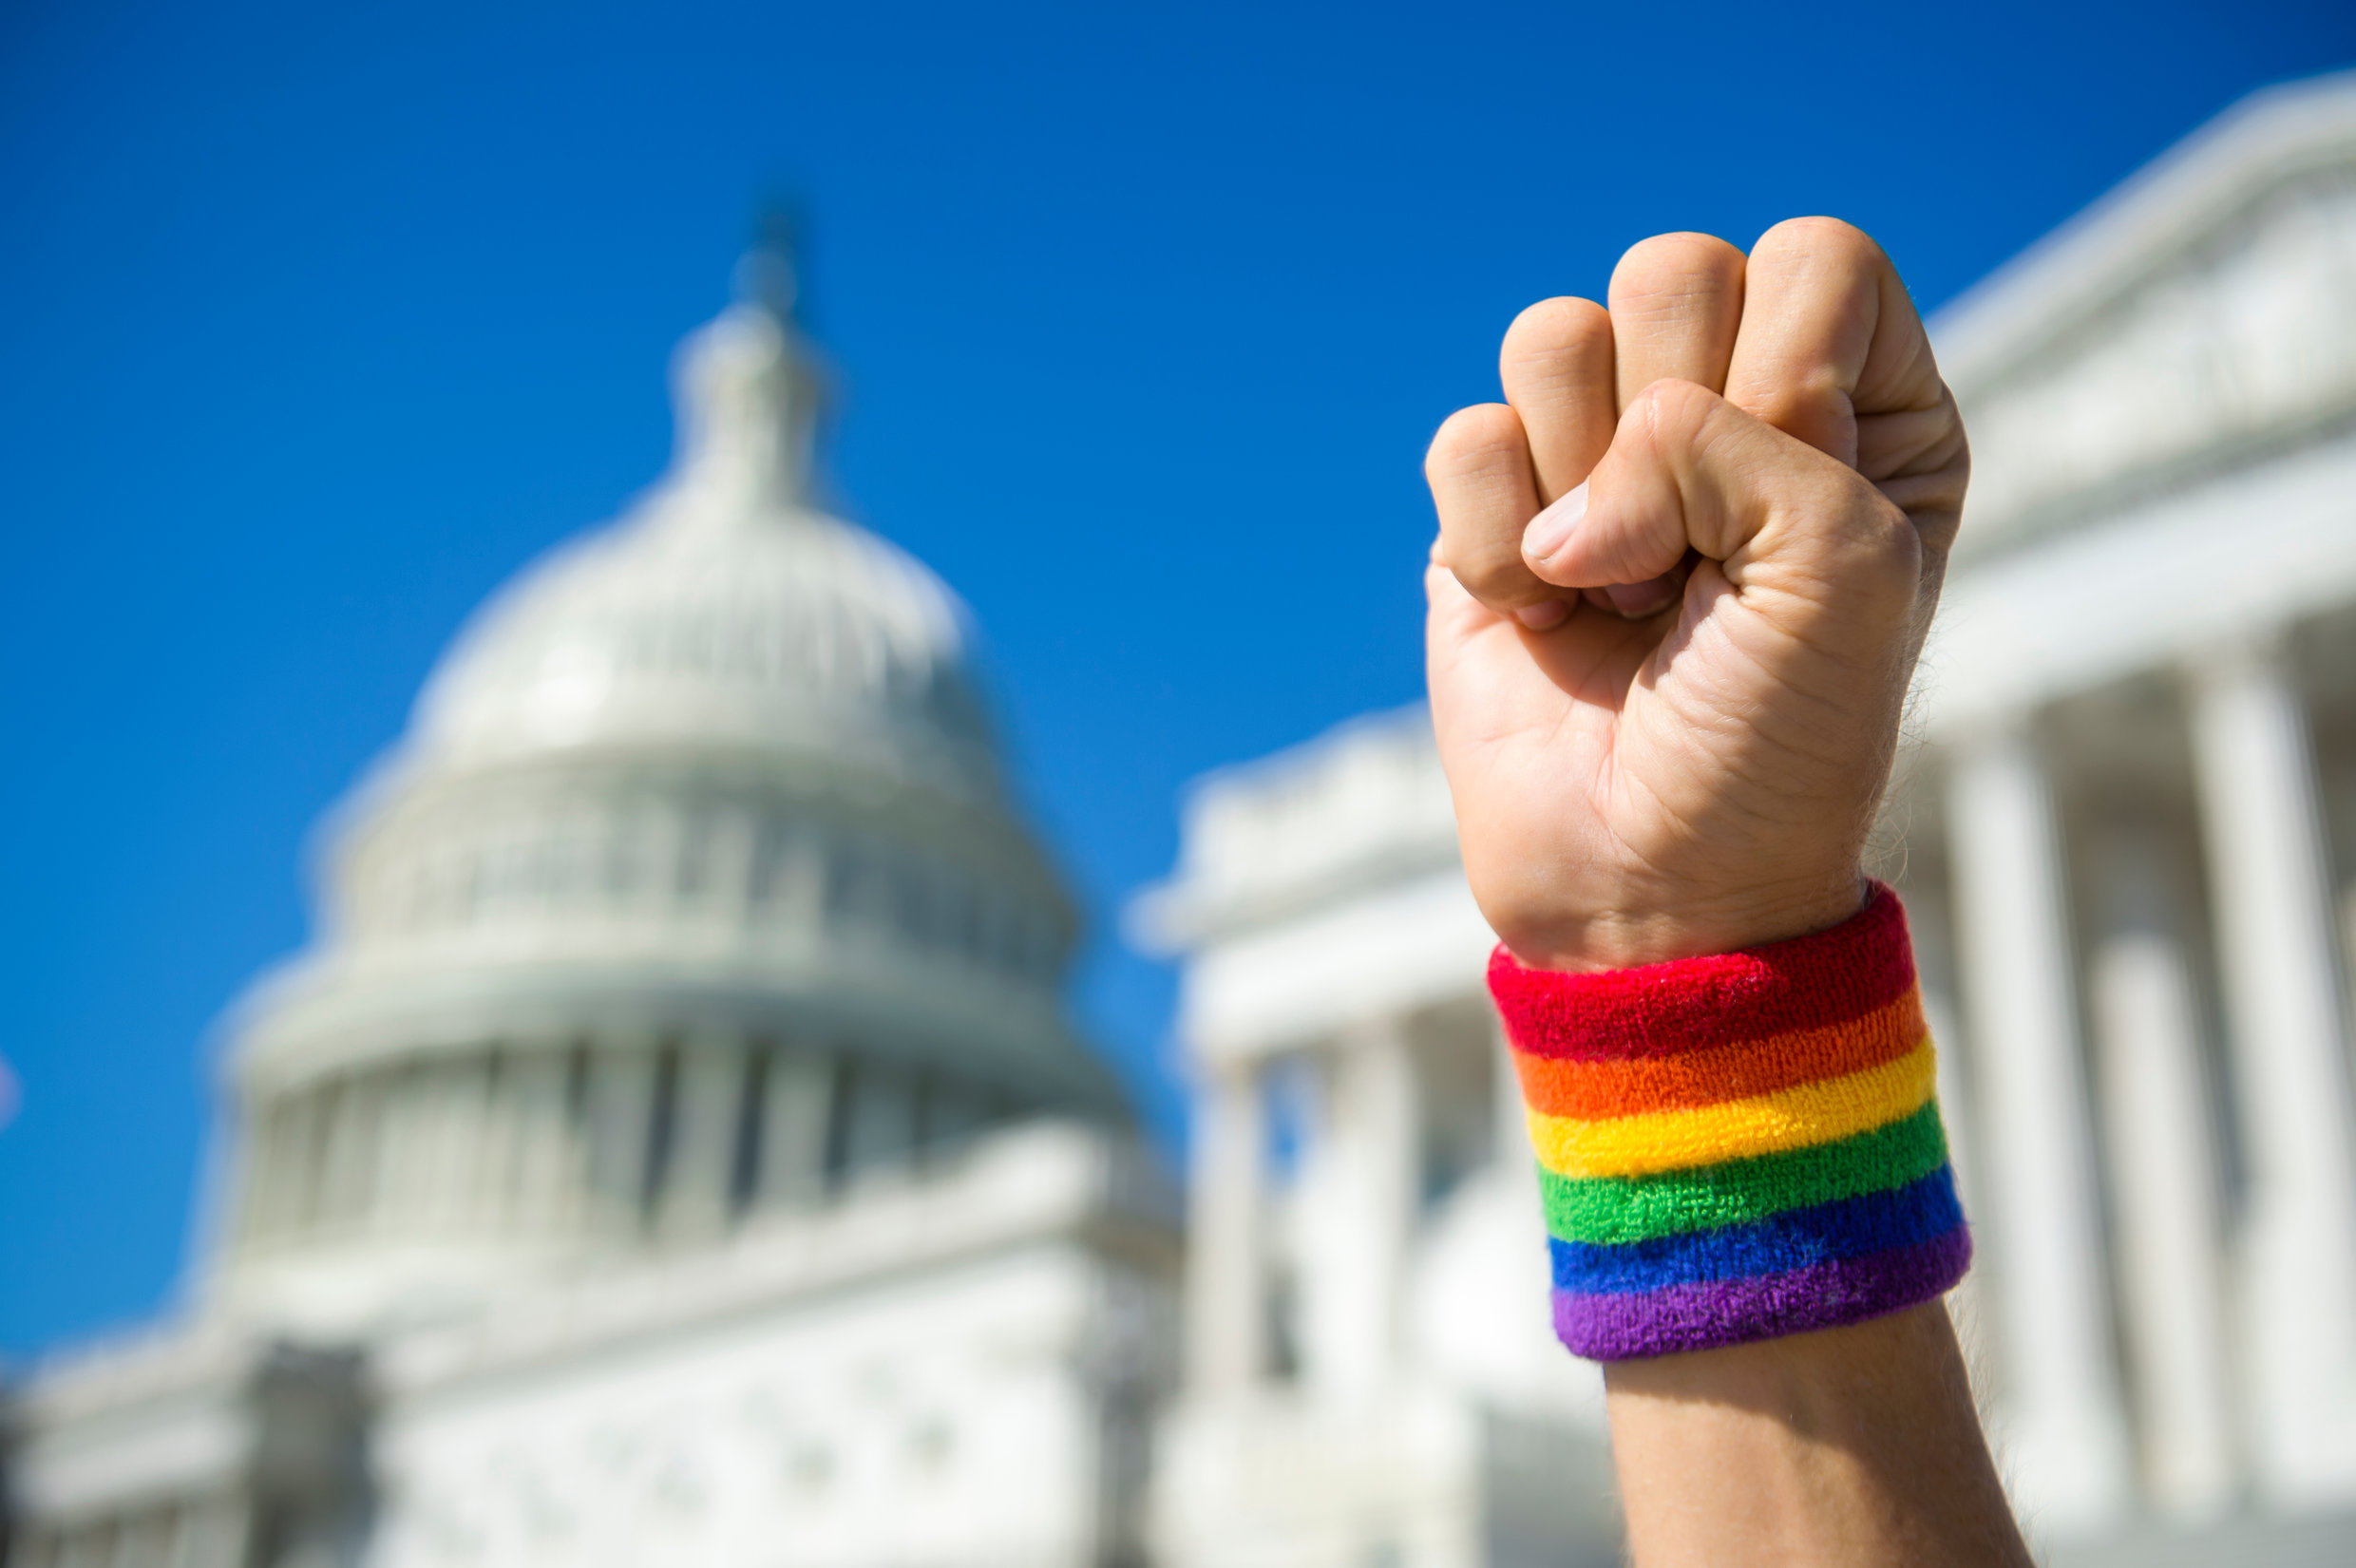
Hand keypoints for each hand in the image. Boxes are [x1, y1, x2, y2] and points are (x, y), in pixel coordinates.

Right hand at [1425, 220, 1966, 970]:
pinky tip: (1538, 622)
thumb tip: (1575, 493)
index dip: (1787, 372)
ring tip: (1617, 599)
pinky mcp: (1496, 511)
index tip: (1784, 519)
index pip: (1810, 259)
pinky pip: (1464, 438)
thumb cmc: (1778, 742)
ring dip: (1581, 491)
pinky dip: (1494, 542)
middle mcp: (1730, 409)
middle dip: (1671, 435)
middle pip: (1670, 271)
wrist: (1650, 885)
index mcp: (1861, 408)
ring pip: (1552, 338)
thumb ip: (1737, 440)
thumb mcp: (1840, 572)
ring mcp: (1603, 456)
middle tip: (1692, 569)